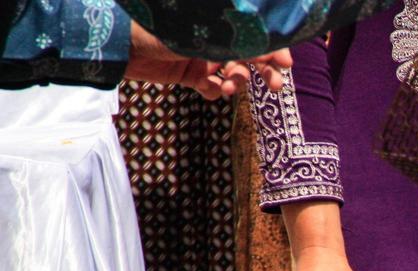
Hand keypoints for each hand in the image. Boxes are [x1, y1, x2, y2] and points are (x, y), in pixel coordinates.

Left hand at [125, 21, 290, 97]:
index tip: (285, 63)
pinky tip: (207, 88)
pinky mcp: (189, 75)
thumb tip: (267, 48)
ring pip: (234, 74)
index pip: (254, 34)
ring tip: (229, 87)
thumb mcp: (203, 33)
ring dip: (237, 83)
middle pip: (250, 55)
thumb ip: (234, 41)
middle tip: (275, 86)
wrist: (120, 45)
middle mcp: (214, 37)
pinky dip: (214, 90)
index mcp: (218, 21)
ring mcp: (202, 56)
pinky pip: (212, 87)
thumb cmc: (158, 27)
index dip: (273, 48)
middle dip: (264, 71)